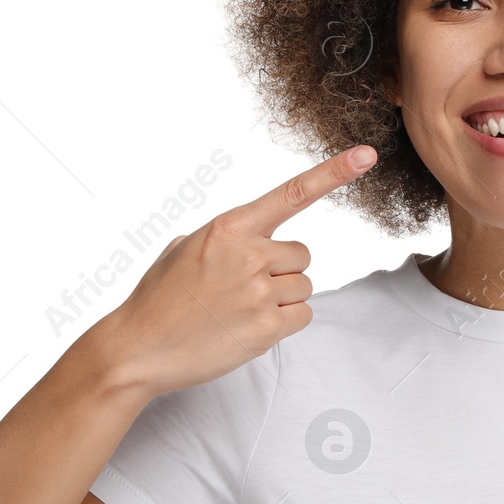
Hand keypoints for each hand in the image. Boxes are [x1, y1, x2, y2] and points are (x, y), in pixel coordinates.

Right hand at [97, 146, 376, 397]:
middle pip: (302, 255)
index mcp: (229, 227)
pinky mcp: (267, 328)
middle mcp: (250, 254)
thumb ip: (226, 237)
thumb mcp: (184, 248)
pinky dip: (283, 323)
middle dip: (281, 270)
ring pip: (303, 287)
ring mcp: (259, 292)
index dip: (334, 173)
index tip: (366, 155)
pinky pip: (302, 315)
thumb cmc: (159, 297)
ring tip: (238, 310)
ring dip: (281, 298)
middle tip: (242, 288)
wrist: (137, 348)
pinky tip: (246, 327)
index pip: (292, 194)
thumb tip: (253, 239)